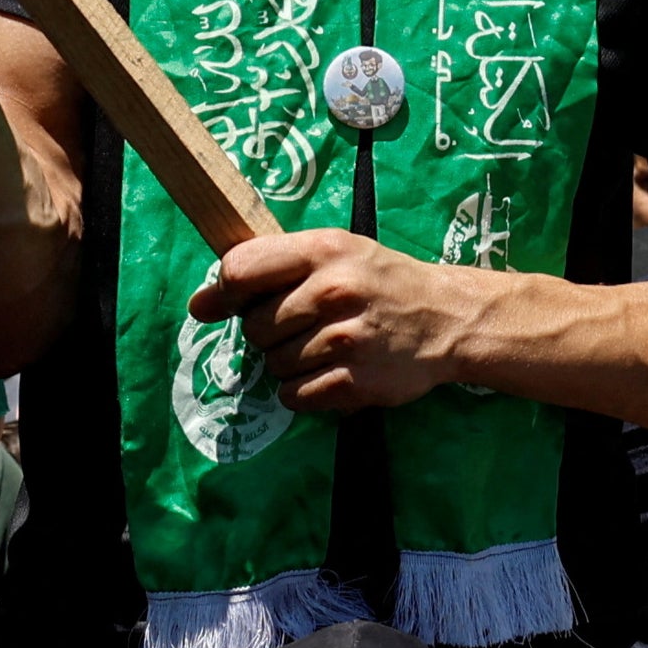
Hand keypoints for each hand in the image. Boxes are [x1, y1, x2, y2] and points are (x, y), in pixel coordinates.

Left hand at [190, 230, 478, 415]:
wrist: (448, 318)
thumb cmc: (380, 281)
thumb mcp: (333, 253)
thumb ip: (267, 269)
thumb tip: (199, 305)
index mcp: (323, 251)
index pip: (239, 271)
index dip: (225, 293)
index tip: (230, 304)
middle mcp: (334, 291)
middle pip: (254, 327)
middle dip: (268, 333)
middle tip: (304, 325)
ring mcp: (346, 339)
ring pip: (274, 366)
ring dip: (290, 363)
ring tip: (325, 347)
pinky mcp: (356, 381)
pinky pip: (295, 396)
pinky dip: (305, 391)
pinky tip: (331, 372)